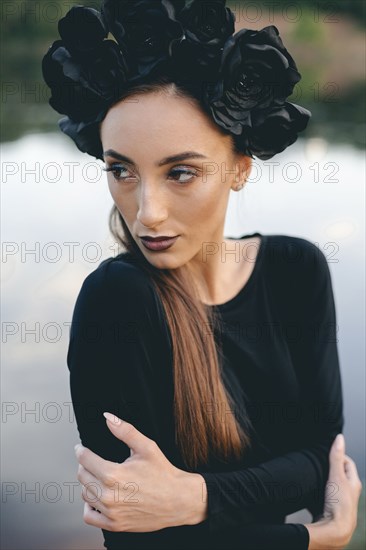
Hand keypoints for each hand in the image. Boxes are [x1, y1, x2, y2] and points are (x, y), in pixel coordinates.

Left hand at [74, 412, 206, 532]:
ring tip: (97, 477)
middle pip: (82, 476)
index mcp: (113, 474)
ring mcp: (110, 512)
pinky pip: (89, 516)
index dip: (81, 450)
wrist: (177, 499)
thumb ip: (125, 430)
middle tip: (91, 461)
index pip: (84, 459)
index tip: (80, 448)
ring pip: (85, 495)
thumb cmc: (163, 473)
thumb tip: (108, 417)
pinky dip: (88, 506)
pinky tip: (96, 498)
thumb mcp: (146, 446)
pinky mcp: (114, 524)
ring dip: (88, 484)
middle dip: (84, 465)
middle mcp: (108, 495)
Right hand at [304, 433, 362, 549]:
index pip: (347, 462)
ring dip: (324, 479)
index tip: (327, 451)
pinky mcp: (332, 508)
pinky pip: (326, 494)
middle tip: (319, 461)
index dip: (338, 455)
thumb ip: (336, 457)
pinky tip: (313, 489)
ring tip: (315, 474)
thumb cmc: (339, 503)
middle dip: (330, 466)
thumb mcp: (336, 475)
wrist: (335, 529)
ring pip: (333, 484)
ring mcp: (341, 500)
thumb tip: (339, 438)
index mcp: (354, 482)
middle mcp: (350, 491)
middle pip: (340, 473)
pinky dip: (320, 490)